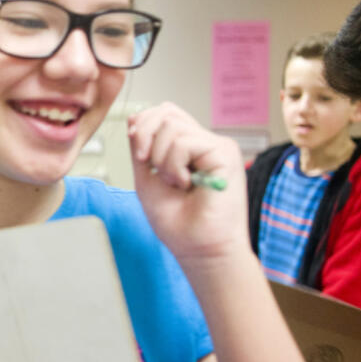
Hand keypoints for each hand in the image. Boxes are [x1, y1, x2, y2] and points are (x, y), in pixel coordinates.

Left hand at [127, 103, 248, 263]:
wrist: (198, 249)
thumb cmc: (177, 222)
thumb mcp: (147, 178)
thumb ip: (141, 148)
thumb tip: (135, 117)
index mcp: (188, 147)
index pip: (164, 113)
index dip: (143, 124)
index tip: (138, 154)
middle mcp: (204, 143)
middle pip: (166, 111)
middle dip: (144, 135)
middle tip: (148, 165)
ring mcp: (217, 146)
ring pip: (171, 126)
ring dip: (161, 159)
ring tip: (175, 183)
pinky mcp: (225, 153)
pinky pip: (184, 142)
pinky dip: (173, 166)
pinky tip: (186, 184)